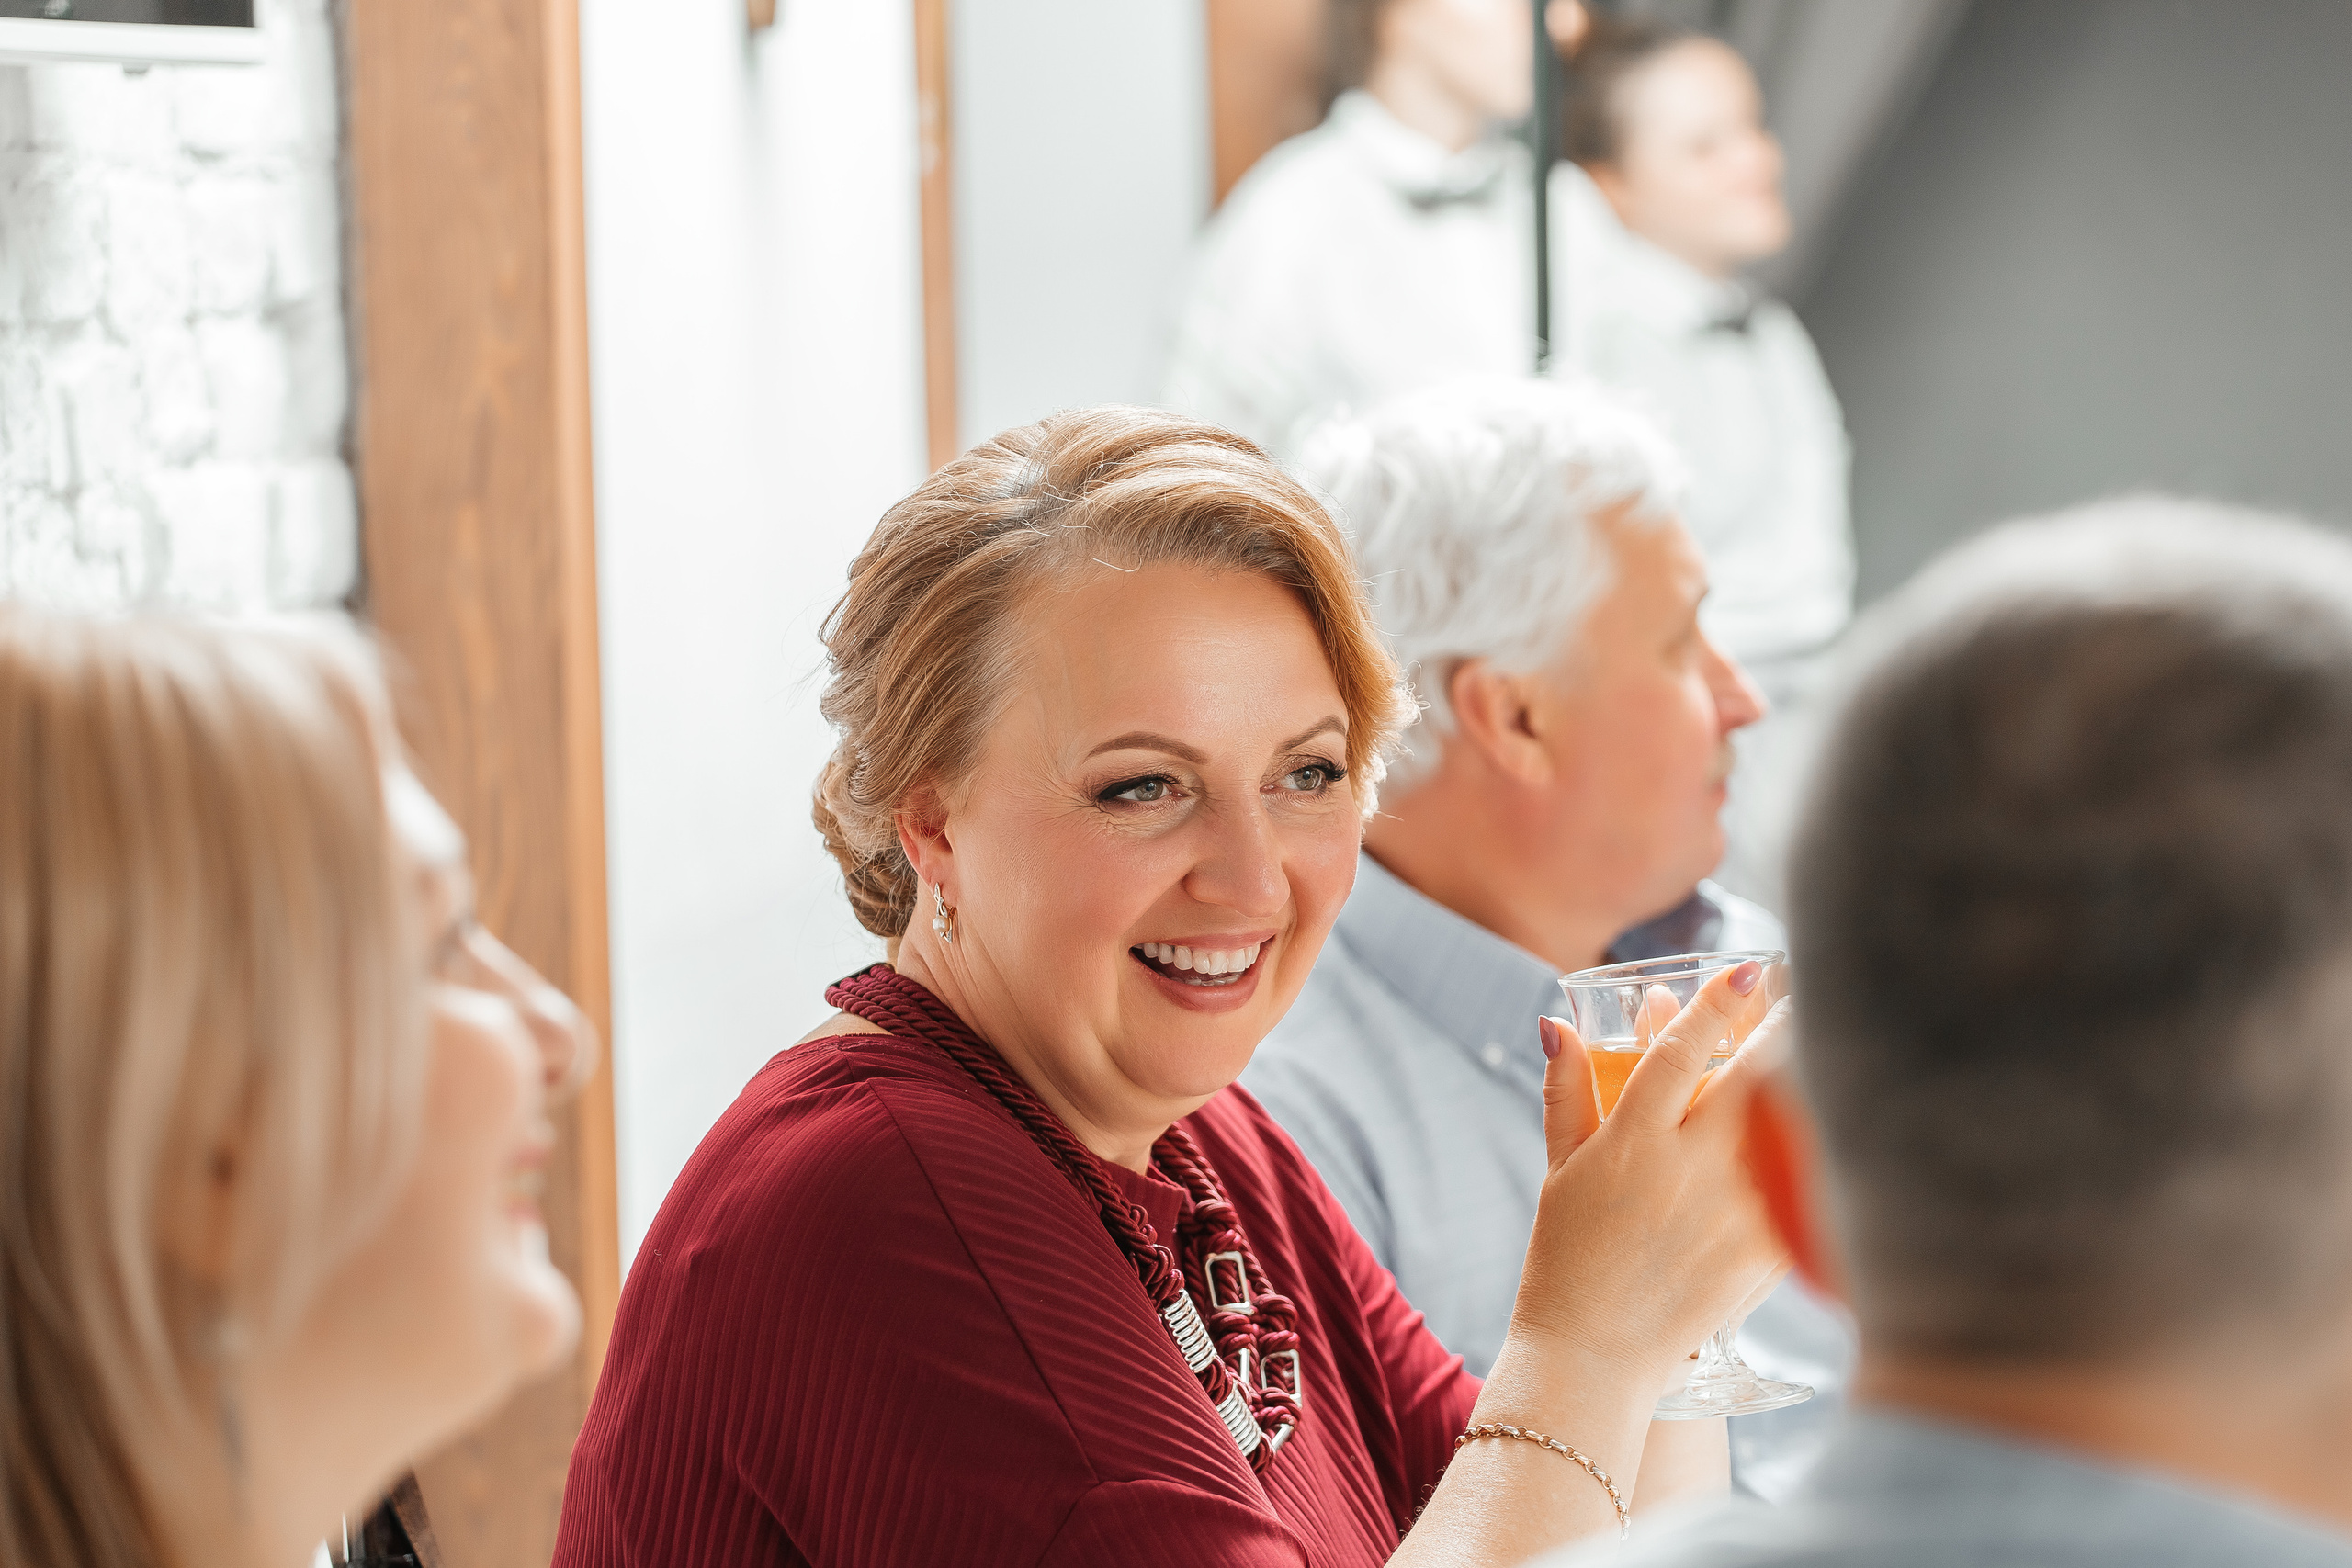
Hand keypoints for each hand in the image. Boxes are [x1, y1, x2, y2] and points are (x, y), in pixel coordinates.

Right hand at [1509, 967, 1790, 1383]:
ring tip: (1826, 1049)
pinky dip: (1818, 1150)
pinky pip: (1801, 1186)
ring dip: (1806, 1083)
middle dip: (1785, 1028)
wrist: (1597, 1354)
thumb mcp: (1560, 1169)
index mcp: (1631, 1144)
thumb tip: (1555, 1022)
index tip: (1747, 968)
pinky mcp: (1764, 1252)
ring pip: (1787, 1127)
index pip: (1678, 1054)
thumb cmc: (1569, 1257)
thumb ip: (1566, 1090)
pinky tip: (1832, 1125)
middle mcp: (1687, 1171)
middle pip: (1752, 1078)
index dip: (1714, 1005)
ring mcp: (1732, 1213)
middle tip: (1805, 992)